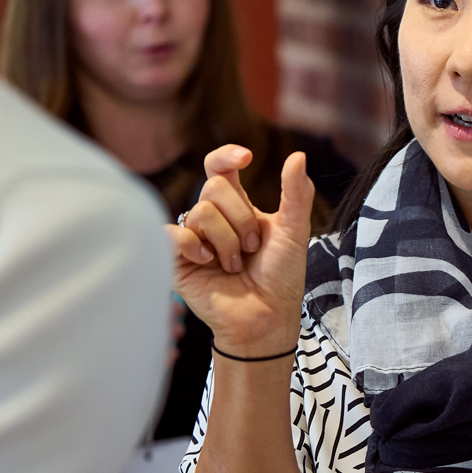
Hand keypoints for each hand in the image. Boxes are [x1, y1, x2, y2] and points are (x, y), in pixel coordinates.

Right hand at [166, 146, 314, 355]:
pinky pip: (173, 233)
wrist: (268, 316)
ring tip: (235, 265)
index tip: (246, 157)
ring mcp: (192, 238)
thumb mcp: (295, 231)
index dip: (226, 156)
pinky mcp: (175, 260)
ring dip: (227, 241)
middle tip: (252, 249)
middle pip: (214, 187)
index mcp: (236, 207)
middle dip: (242, 219)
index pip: (219, 168)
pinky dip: (194, 245)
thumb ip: (296, 194)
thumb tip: (298, 155)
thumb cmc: (281, 277)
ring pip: (200, 211)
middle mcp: (211, 218)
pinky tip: (206, 261)